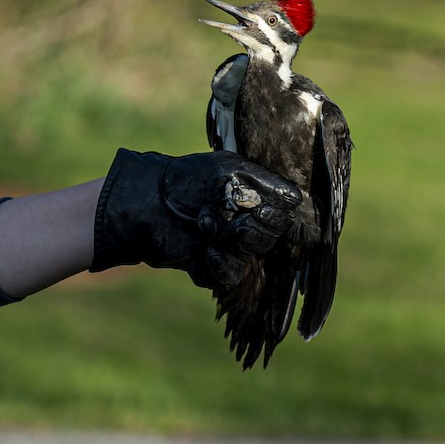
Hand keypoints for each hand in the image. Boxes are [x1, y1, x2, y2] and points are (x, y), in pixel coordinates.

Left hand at [89, 149, 301, 287]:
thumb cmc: (187, 178)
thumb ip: (264, 181)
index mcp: (255, 202)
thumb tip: (298, 199)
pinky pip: (229, 275)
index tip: (269, 211)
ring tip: (205, 222)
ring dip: (231, 240)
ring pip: (251, 257)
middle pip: (271, 238)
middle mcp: (246, 226)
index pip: (286, 218)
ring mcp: (229, 249)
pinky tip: (204, 250)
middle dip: (255, 227)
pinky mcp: (211, 268)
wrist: (146, 200)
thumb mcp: (227, 168)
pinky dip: (219, 264)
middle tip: (232, 214)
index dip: (284, 220)